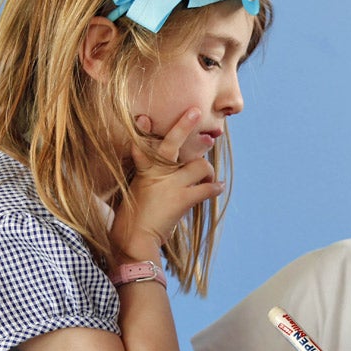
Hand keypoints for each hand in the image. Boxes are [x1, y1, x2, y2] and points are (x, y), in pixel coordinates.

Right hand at [111, 108, 224, 259]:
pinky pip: (206, 188)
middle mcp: (156, 172)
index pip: (142, 144)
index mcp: (142, 170)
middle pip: (171, 142)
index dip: (142, 130)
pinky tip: (218, 187)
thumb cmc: (132, 218)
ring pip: (199, 166)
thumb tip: (161, 176)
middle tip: (194, 111)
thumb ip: (145, 179)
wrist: (133, 238)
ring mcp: (170, 184)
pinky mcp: (182, 199)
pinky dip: (215, 188)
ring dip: (207, 172)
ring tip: (209, 178)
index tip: (143, 117)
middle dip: (183, 126)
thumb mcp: (134, 192)